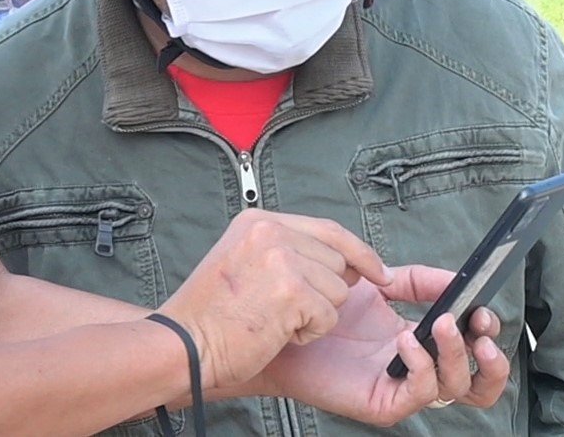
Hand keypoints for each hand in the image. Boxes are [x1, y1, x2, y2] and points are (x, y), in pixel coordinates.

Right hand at [155, 210, 392, 389]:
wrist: (185, 343)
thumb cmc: (210, 315)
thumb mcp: (242, 259)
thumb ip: (285, 250)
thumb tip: (341, 262)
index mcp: (258, 221)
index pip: (328, 229)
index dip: (358, 252)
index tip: (378, 271)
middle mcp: (271, 232)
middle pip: (338, 262)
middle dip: (323, 292)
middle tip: (280, 309)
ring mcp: (281, 258)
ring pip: (337, 291)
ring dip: (314, 315)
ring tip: (273, 319)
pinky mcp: (291, 291)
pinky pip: (328, 316)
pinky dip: (308, 333)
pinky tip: (275, 332)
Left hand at [260, 265, 511, 426]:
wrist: (285, 321)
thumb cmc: (324, 305)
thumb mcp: (379, 283)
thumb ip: (419, 280)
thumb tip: (458, 278)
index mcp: (421, 340)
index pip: (471, 346)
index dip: (486, 331)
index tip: (484, 306)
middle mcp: (418, 368)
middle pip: (478, 379)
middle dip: (491, 356)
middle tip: (480, 326)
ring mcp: (403, 387)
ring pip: (456, 387)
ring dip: (457, 354)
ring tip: (442, 325)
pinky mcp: (384, 402)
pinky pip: (420, 394)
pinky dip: (423, 366)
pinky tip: (405, 341)